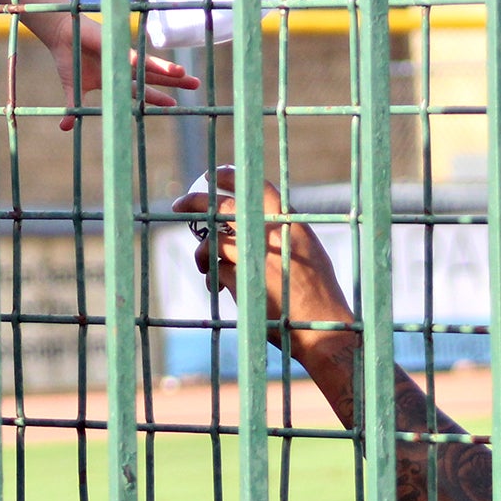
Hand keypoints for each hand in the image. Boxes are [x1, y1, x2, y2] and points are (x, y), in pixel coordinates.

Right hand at [22, 9, 196, 131]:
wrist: (60, 35)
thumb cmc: (68, 59)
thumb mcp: (73, 88)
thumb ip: (74, 107)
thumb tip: (64, 128)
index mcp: (116, 78)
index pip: (140, 91)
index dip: (156, 98)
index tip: (173, 105)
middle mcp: (124, 66)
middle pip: (153, 77)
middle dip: (175, 82)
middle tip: (197, 85)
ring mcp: (121, 55)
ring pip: (149, 67)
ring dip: (167, 72)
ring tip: (186, 76)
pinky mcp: (115, 45)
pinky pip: (134, 57)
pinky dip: (147, 64)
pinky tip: (165, 68)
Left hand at [171, 166, 354, 355]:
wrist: (322, 324)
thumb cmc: (319, 292)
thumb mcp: (308, 249)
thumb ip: (283, 232)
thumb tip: (257, 223)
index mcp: (289, 221)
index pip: (255, 186)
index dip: (229, 177)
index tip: (212, 175)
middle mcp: (270, 232)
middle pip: (224, 205)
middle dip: (195, 201)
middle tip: (179, 204)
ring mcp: (254, 255)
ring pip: (213, 241)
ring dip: (203, 252)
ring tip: (203, 264)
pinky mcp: (241, 280)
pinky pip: (217, 271)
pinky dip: (214, 278)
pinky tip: (218, 287)